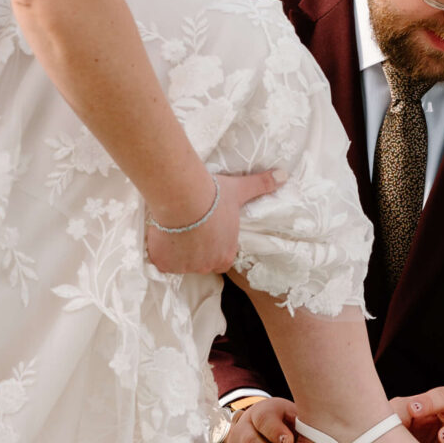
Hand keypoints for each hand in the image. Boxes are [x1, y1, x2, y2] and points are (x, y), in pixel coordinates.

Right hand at [144, 168, 278, 274]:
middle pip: (199, 262)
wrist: (183, 197)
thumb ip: (262, 185)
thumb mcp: (239, 190)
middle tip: (187, 228)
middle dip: (194, 249)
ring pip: (179, 262)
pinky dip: (159, 250)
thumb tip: (285, 175)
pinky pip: (161, 260)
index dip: (212, 245)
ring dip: (176, 250)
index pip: (221, 258)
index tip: (204, 231)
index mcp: (226, 254)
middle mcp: (207, 265)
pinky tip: (160, 233)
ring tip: (173, 228)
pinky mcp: (164, 263)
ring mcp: (185, 266)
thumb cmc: (213, 195)